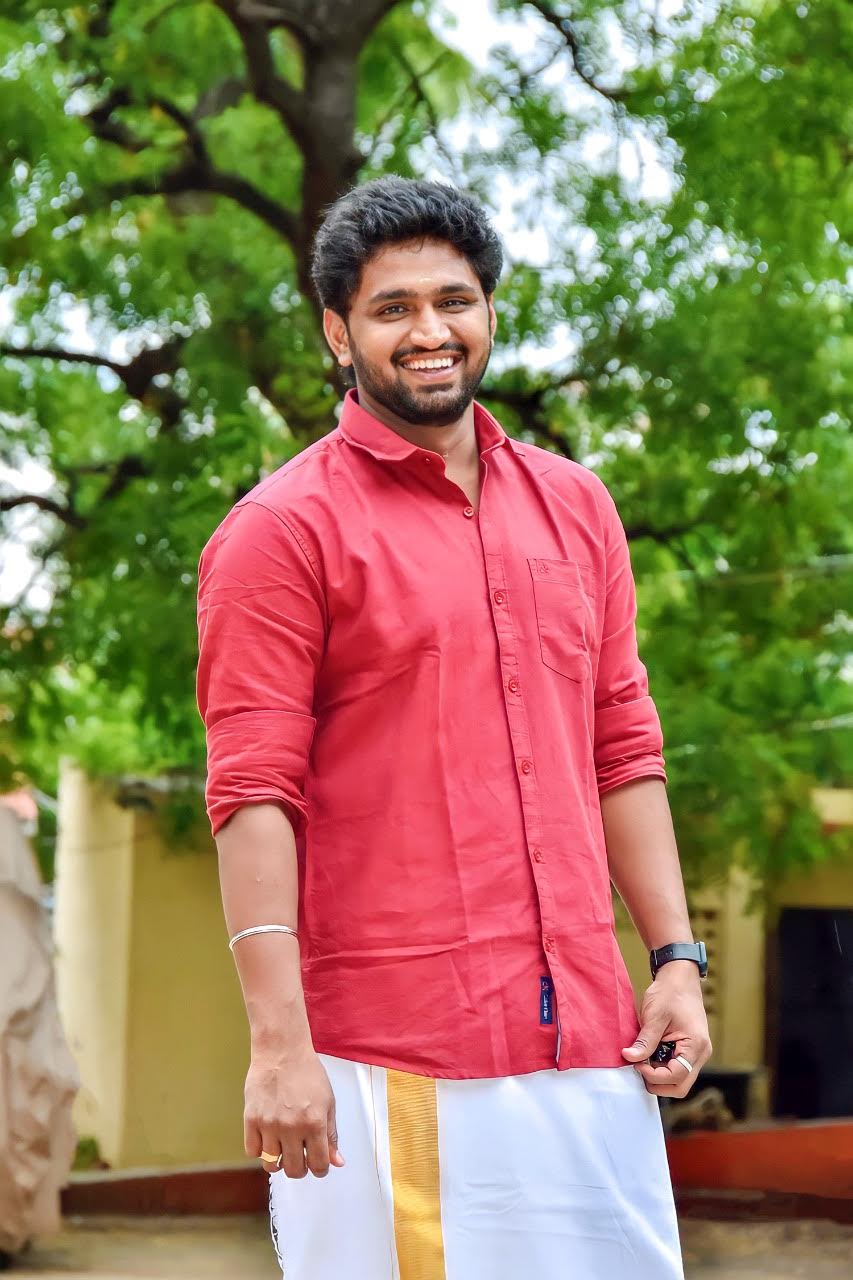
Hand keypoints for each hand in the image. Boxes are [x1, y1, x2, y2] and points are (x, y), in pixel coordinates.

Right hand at [244, 1042, 344, 1177]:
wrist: (282, 1051)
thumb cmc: (308, 1073)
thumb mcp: (328, 1102)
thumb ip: (332, 1134)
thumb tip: (337, 1162)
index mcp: (315, 1123)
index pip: (319, 1165)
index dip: (320, 1169)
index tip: (317, 1164)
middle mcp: (292, 1127)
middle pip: (294, 1170)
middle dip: (300, 1168)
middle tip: (300, 1155)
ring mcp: (269, 1124)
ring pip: (272, 1165)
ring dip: (279, 1161)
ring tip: (282, 1147)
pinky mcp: (251, 1119)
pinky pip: (252, 1152)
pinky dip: (260, 1151)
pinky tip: (267, 1138)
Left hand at [621, 961, 711, 1097]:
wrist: (679, 977)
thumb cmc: (670, 992)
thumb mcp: (655, 1015)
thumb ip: (644, 1041)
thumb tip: (629, 1058)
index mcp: (696, 1045)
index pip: (677, 1076)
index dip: (654, 1076)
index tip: (637, 1064)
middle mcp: (701, 1053)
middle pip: (681, 1086)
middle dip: (658, 1083)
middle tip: (639, 1067)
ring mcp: (696, 1053)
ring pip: (679, 1081)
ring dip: (660, 1077)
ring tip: (644, 1060)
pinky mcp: (689, 1050)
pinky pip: (678, 1069)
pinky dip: (663, 1069)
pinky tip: (650, 1056)